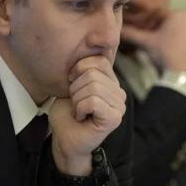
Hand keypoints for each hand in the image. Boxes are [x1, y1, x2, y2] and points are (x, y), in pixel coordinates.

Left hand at [48, 56, 125, 174]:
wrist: (65, 140)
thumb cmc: (68, 113)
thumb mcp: (73, 85)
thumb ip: (84, 69)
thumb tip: (90, 45)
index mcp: (111, 82)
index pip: (98, 60)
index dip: (78, 71)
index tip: (73, 87)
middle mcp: (119, 92)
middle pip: (92, 73)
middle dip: (75, 89)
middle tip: (75, 103)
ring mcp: (119, 105)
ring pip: (92, 87)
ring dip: (77, 100)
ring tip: (78, 111)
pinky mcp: (114, 118)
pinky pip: (93, 101)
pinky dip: (80, 109)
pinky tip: (81, 118)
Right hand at [121, 10, 185, 77]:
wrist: (183, 76)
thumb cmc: (164, 54)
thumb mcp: (146, 43)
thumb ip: (131, 33)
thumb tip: (116, 29)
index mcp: (179, 15)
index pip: (158, 15)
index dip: (147, 23)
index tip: (140, 31)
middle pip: (170, 25)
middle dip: (158, 31)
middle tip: (148, 41)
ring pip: (179, 35)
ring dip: (169, 40)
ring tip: (158, 52)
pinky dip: (179, 49)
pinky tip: (171, 58)